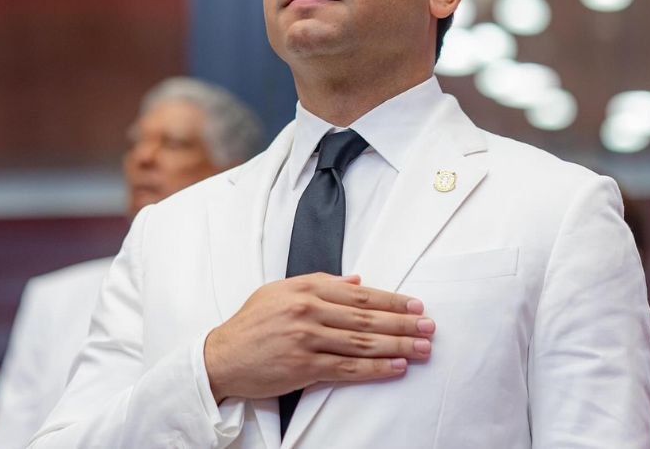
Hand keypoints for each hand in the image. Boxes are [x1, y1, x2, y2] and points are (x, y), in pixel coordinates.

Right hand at [204, 273, 433, 402]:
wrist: (221, 357)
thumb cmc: (251, 324)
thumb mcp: (280, 291)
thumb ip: (320, 283)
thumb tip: (357, 281)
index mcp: (305, 290)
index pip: (359, 295)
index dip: (391, 300)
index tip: (415, 305)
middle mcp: (308, 313)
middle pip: (366, 318)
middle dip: (402, 323)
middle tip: (428, 327)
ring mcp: (306, 341)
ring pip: (362, 343)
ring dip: (397, 346)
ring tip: (421, 348)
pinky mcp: (303, 368)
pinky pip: (347, 369)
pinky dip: (375, 369)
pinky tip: (396, 367)